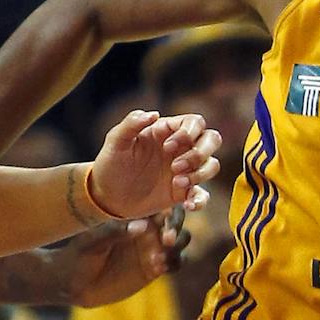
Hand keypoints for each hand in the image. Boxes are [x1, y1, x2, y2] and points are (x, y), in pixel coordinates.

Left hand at [50, 217, 190, 307]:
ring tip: (157, 259)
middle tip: (167, 240)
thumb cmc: (79, 255)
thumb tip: (142, 226)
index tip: (165, 218)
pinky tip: (158, 268)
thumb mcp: (92, 242)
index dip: (168, 209)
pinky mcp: (156, 268)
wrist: (73, 283)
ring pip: (181, 240)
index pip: (160, 205)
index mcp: (136, 214)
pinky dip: (173, 263)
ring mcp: (155, 247)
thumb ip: (115, 232)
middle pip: (177, 221)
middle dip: (176, 228)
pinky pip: (176, 262)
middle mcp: (150, 228)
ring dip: (175, 247)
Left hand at [88, 110, 221, 220]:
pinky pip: (203, 194)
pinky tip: (187, 205)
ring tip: (177, 183)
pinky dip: (200, 200)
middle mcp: (181, 148)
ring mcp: (184, 170)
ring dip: (200, 174)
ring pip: (212, 165)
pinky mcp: (183, 192)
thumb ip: (131, 124)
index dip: (188, 133)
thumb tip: (153, 114)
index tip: (167, 147)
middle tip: (176, 167)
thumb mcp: (115, 142)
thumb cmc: (110, 164)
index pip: (195, 123)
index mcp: (168, 132)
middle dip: (200, 153)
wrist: (106, 196)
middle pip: (212, 139)